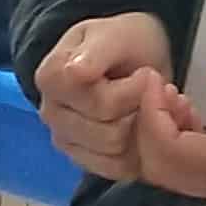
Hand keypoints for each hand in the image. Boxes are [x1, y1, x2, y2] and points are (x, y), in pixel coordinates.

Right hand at [34, 12, 174, 180]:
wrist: (130, 56)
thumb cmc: (123, 42)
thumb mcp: (116, 35)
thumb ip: (97, 53)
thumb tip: (74, 73)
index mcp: (51, 78)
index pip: (100, 104)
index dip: (133, 91)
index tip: (146, 74)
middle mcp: (50, 113)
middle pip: (108, 133)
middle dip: (141, 111)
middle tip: (154, 90)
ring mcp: (65, 139)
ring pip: (115, 154)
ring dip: (144, 131)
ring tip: (151, 106)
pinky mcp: (84, 160)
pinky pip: (118, 170)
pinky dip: (141, 151)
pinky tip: (146, 126)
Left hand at [133, 68, 205, 205]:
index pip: (169, 149)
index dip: (150, 115)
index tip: (158, 79)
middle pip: (159, 167)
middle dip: (147, 124)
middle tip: (163, 86)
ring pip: (171, 174)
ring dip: (162, 135)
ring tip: (180, 98)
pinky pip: (190, 175)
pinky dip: (178, 145)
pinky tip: (197, 119)